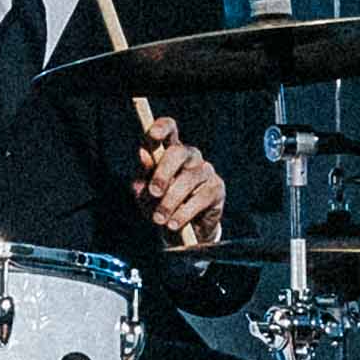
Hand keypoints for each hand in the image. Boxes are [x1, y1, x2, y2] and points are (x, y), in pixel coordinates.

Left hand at [135, 105, 227, 248]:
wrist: (181, 231)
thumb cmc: (159, 205)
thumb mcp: (145, 194)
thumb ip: (142, 176)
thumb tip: (143, 155)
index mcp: (169, 151)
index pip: (170, 128)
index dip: (161, 127)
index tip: (152, 135)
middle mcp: (190, 156)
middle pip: (178, 152)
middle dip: (162, 173)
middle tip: (153, 193)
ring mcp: (205, 170)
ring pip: (188, 178)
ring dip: (170, 201)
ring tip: (159, 219)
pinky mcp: (216, 188)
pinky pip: (201, 197)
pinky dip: (185, 212)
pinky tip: (174, 223)